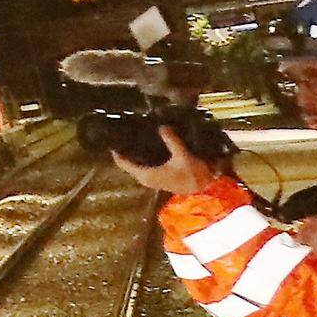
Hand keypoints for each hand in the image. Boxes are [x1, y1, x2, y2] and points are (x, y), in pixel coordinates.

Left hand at [109, 144, 229, 198]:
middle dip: (125, 149)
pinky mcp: (158, 178)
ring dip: (135, 153)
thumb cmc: (192, 175)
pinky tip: (148, 145)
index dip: (116, 151)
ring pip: (136, 165)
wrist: (204, 190)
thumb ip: (172, 140)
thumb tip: (162, 126)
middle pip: (128, 163)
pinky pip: (144, 166)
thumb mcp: (182, 155)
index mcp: (146, 174)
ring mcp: (151, 179)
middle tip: (124, 133)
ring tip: (134, 136)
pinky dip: (143, 157)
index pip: (123, 163)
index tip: (112, 138)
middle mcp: (145, 178)